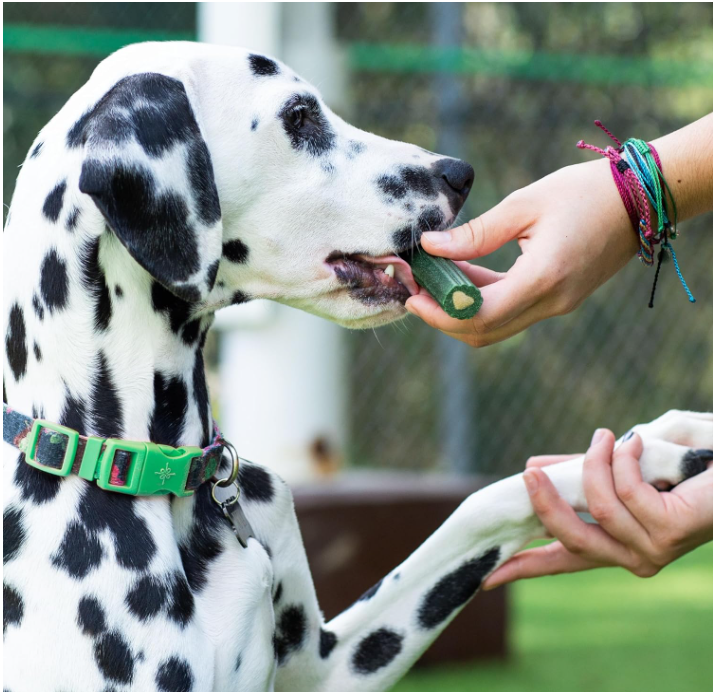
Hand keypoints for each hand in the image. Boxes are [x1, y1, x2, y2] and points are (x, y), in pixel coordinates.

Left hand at [405, 159, 637, 345]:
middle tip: (415, 290)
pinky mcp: (560, 299)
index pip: (479, 316)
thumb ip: (476, 233)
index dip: (439, 313)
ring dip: (461, 309)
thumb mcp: (525, 204)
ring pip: (497, 326)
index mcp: (543, 278)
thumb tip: (430, 246)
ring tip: (434, 278)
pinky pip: (512, 311)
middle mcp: (552, 302)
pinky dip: (484, 301)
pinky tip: (464, 274)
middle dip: (443, 317)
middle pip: (484, 331)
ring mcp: (558, 305)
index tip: (413, 295)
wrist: (641, 198)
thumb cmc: (585, 192)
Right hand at [482, 429, 712, 588]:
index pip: (562, 560)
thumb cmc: (682, 466)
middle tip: (530, 470)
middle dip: (544, 501)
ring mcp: (651, 549)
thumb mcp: (617, 468)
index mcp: (616, 547)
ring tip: (604, 436)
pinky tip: (633, 443)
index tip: (488, 577)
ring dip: (593, 463)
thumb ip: (580, 472)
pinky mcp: (668, 530)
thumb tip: (533, 466)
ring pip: (597, 507)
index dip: (524, 567)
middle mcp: (631, 558)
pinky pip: (625, 490)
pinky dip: (621, 459)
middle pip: (569, 537)